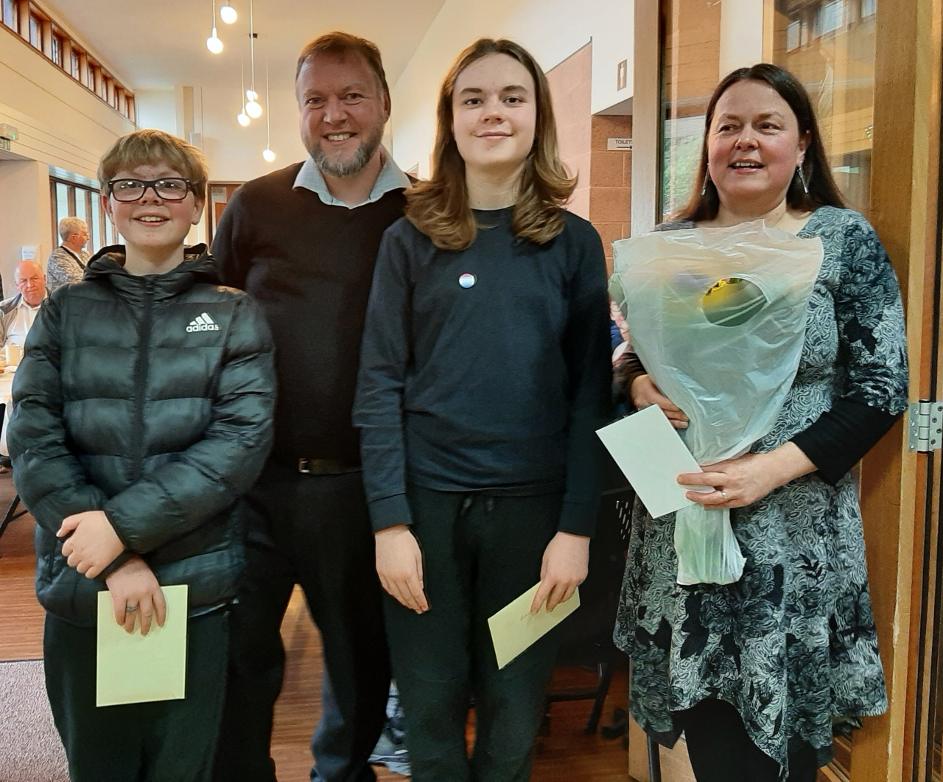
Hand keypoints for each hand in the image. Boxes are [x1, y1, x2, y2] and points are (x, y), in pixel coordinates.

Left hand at [58, 510, 123, 578]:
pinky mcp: (99, 565)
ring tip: (90, 559)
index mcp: (73, 542)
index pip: (65, 551)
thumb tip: (58, 534)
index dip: (71, 548)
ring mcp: (89, 560)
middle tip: (84, 552)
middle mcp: (79, 553)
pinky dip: (91, 572)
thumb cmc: (101, 520)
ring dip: (83, 565)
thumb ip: (67, 524)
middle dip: (76, 558)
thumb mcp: (82, 516)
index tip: (78, 545)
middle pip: (71, 562)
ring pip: (79, 569)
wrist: (120, 526)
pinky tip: (95, 566)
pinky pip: (90, 575)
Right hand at [104, 556, 166, 634]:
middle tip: (144, 632)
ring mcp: (132, 595)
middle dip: (146, 625)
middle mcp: (144, 593)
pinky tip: (120, 623)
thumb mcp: (148, 576)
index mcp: (154, 587)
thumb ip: (149, 589)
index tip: (160, 624)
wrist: (120, 559)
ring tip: (130, 630)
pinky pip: (120, 613)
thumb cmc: (134, 566)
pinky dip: (120, 619)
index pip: (161, 605)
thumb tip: (146, 605)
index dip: (161, 616)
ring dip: (131, 625)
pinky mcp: (119, 597)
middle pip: (147, 613)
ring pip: (132, 616)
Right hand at [375, 525, 427, 613]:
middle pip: (406, 596)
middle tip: (419, 610)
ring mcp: (387, 576)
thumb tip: (420, 587)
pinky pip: (388, 589)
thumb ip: (419, 574)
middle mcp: (397, 577)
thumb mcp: (418, 556)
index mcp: (408, 573)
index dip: (421, 602)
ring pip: (396, 595)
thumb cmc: (405, 542)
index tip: (424, 608)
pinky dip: (394, 595)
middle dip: (414, 605)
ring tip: (410, 606)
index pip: (416, 593)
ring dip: (404, 602)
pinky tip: (398, 596)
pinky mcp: (381, 573)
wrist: (389, 532)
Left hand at [531, 532, 588, 612]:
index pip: (542, 595)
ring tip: (556, 600)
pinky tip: (566, 586)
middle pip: (556, 599)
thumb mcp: (545, 559)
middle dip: (550, 604)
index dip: (537, 604)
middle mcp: (564, 580)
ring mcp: (575, 579)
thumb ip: (544, 574)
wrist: (575, 537)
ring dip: (560, 599)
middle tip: (547, 607)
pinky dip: (569, 589)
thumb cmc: (559, 545)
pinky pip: (575, 588)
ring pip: (567, 596)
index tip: (534, 610)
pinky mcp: (582, 577)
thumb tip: (544, 585)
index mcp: (552, 575)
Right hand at [630, 375, 687, 428]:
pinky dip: (668, 423)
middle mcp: (645, 404)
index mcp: (647, 393)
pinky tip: (676, 425)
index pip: (661, 402)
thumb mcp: (653, 378)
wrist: (633, 387)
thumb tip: (677, 388)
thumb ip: (663, 383)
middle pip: (661, 412)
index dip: (672, 406)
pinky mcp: (646, 416)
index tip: (680, 408)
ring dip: (673, 422)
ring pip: (660, 419)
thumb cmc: (645, 382)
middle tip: (685, 417)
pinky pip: (658, 422)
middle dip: (675, 415)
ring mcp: (645, 411)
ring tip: (683, 423)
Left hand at [678, 444, 815, 508]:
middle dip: (691, 482)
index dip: (694, 472)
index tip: (684, 472)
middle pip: (707, 481)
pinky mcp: (742, 501)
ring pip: (714, 498)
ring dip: (699, 497)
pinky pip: (724, 505)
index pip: (707, 469)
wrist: (774, 470)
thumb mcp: (737, 458)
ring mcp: (737, 492)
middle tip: (680, 481)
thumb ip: (722, 464)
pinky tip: (705, 504)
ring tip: (690, 496)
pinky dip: (713, 506)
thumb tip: (704, 467)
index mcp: (730, 467)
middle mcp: (732, 480)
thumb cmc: (755, 462)